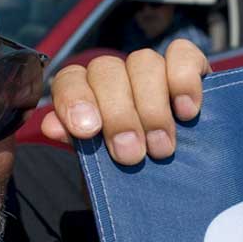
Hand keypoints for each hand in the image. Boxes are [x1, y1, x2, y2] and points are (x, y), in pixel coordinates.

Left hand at [41, 39, 211, 164]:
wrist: (176, 188)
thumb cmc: (132, 179)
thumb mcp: (102, 172)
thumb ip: (79, 147)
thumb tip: (52, 126)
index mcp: (87, 95)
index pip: (70, 79)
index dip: (76, 99)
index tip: (89, 131)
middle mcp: (117, 76)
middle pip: (107, 70)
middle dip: (119, 114)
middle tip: (131, 155)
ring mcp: (153, 69)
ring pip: (144, 61)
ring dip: (153, 107)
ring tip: (162, 147)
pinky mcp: (190, 67)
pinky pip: (183, 54)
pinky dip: (184, 81)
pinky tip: (187, 111)